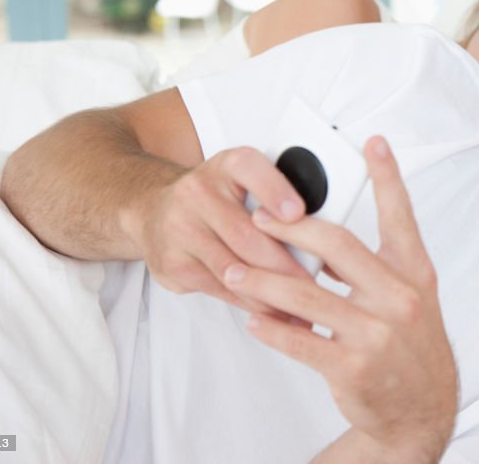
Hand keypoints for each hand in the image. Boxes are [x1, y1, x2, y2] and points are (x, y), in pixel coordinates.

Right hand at [125, 146, 313, 312]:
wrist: (153, 209)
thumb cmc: (217, 196)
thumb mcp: (246, 180)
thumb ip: (278, 197)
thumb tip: (324, 231)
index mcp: (228, 164)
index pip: (250, 169)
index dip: (275, 191)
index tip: (297, 212)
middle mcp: (199, 192)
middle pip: (246, 234)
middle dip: (284, 264)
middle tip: (314, 285)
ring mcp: (181, 228)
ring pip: (233, 268)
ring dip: (270, 292)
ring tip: (301, 307)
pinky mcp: (173, 263)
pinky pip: (220, 289)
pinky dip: (251, 304)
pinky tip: (274, 313)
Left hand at [223, 136, 458, 462]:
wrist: (423, 409)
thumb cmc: (412, 346)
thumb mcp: (414, 298)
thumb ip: (379, 266)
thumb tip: (325, 240)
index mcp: (415, 274)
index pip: (401, 216)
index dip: (388, 177)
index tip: (374, 141)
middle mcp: (399, 298)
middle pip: (338, 245)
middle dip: (291, 228)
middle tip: (258, 218)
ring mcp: (376, 334)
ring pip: (307, 296)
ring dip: (264, 282)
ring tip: (236, 273)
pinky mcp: (353, 368)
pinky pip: (301, 341)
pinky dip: (272, 330)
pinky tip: (254, 321)